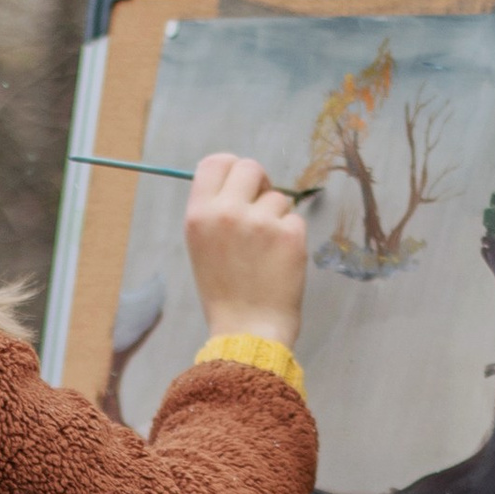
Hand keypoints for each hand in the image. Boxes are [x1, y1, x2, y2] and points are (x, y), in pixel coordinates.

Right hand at [185, 152, 306, 349]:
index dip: (232, 167)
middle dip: (260, 184)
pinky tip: (280, 261)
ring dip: (277, 217)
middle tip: (261, 210)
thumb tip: (240, 185)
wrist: (247, 331)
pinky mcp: (289, 235)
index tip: (243, 184)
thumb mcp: (202, 246)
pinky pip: (295, 219)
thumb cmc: (224, 292)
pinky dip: (292, 237)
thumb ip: (214, 211)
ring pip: (278, 197)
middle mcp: (227, 212)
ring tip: (266, 251)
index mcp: (199, 214)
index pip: (216, 162)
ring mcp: (260, 222)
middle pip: (250, 167)